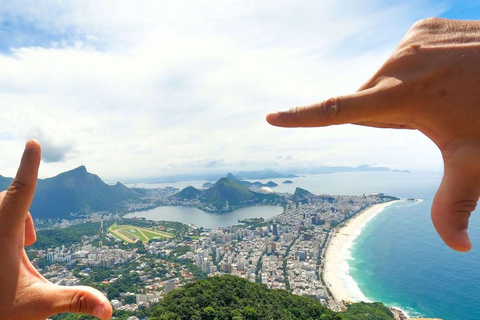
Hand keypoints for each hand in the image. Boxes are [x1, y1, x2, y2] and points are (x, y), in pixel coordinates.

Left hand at [0, 140, 112, 318]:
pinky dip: (9, 221)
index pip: (22, 193)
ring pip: (2, 206)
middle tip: (31, 243)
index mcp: (2, 236)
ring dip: (18, 218)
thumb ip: (75, 300)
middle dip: (26, 214)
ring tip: (26, 245)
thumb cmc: (1, 310)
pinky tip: (15, 247)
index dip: (29, 167)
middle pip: (10, 199)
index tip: (33, 142)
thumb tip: (109, 310)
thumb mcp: (40, 305)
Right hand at [266, 18, 479, 251]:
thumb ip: (455, 203)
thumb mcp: (476, 160)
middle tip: (433, 117)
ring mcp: (411, 40)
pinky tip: (448, 72)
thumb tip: (457, 247)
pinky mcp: (423, 27)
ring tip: (445, 92)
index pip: (340, 112)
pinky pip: (404, 57)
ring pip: (386, 80)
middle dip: (388, 116)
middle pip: (370, 101)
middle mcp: (399, 62)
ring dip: (402, 93)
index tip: (272, 117)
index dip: (304, 118)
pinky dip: (416, 70)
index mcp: (404, 96)